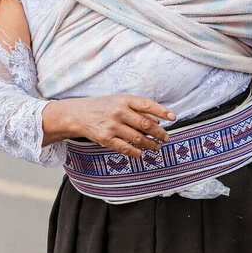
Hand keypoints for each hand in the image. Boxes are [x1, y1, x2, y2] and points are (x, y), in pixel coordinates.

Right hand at [43, 94, 174, 154]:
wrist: (78, 114)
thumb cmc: (102, 107)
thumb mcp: (119, 101)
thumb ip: (137, 109)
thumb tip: (158, 121)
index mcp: (124, 100)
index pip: (147, 105)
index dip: (162, 111)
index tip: (173, 118)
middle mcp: (119, 112)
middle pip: (146, 124)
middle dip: (159, 133)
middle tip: (166, 137)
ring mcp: (112, 126)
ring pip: (138, 138)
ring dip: (151, 144)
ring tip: (157, 147)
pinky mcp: (106, 139)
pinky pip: (125, 148)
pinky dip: (136, 152)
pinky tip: (141, 152)